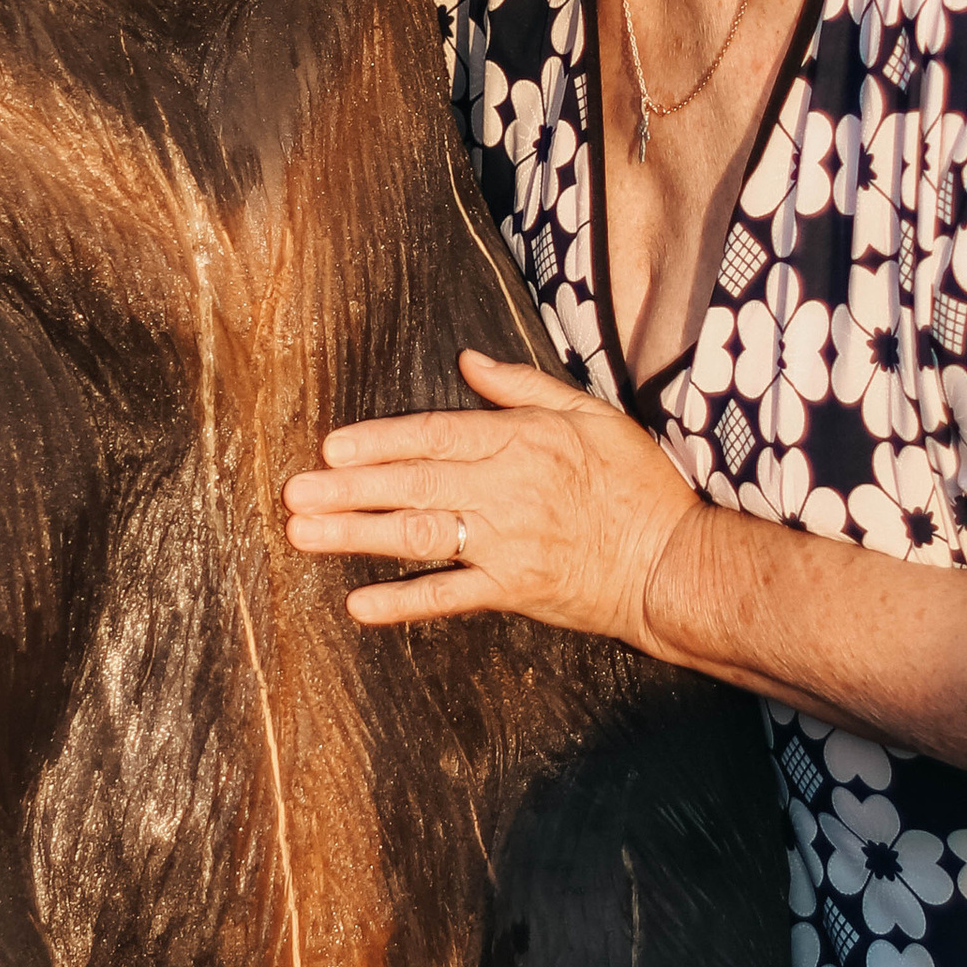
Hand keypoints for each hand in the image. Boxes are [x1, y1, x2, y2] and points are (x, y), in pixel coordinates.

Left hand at [283, 348, 702, 648]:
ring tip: (305, 535)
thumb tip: (468, 361)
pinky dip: (403, 602)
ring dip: (357, 536)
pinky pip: (450, 597)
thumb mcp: (591, 414)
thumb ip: (523, 387)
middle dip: (348, 489)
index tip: (331, 448)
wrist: (673, 561)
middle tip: (293, 494)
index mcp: (522, 442)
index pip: (435, 435)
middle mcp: (506, 491)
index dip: (379, 441)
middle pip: (413, 485)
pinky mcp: (514, 590)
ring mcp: (507, 544)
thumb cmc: (637, 484)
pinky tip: (359, 605)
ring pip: (419, 536)